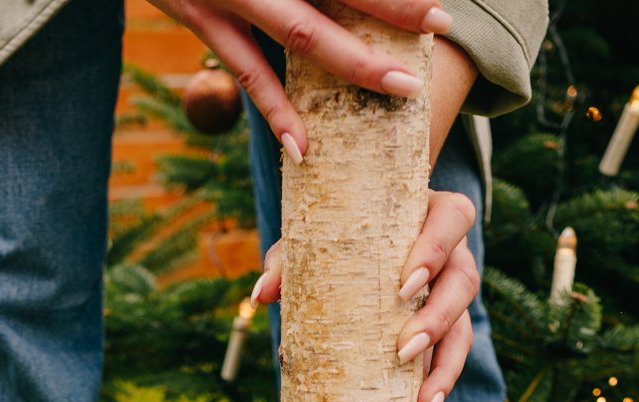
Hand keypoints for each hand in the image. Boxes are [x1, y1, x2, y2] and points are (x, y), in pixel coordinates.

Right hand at [145, 0, 453, 162]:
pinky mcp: (198, 19)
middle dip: (390, 9)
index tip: (435, 2)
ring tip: (400, 89)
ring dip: (352, 62)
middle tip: (440, 24)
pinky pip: (247, 72)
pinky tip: (303, 150)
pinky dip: (276, 111)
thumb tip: (348, 1)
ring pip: (300, 34)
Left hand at [250, 187, 478, 401]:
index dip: (435, 249)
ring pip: (465, 325)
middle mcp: (451, 251)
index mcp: (427, 212)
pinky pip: (454, 354)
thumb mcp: (313, 238)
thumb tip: (262, 295)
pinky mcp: (448, 326)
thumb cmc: (336, 233)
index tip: (404, 285)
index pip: (451, 219)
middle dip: (439, 317)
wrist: (354, 239)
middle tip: (404, 349)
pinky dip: (441, 381)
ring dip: (445, 365)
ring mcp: (451, 291)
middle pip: (465, 279)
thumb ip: (289, 259)